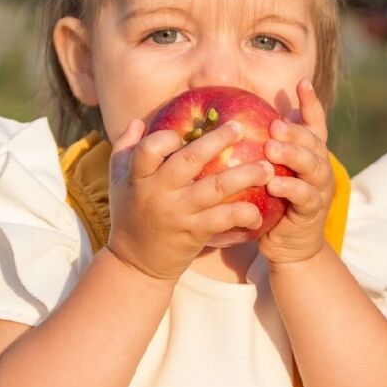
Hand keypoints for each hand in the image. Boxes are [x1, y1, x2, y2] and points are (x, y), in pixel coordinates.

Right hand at [107, 118, 271, 281]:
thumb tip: (139, 121)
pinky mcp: (194, 233)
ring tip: (267, 168)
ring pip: (215, 187)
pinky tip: (258, 212)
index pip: (150, 149)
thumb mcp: (119, 182)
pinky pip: (224, 218)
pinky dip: (244, 214)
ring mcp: (178, 213)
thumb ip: (125, 149)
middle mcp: (158, 193)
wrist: (135, 265)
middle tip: (240, 127)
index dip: (168, 137)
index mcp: (139, 178)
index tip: (186, 133)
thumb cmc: (129, 216)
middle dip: (217, 140)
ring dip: (244, 175)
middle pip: (189, 160)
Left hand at [257, 79, 334, 266]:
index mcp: (310, 152)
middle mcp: (319, 165)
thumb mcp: (269, 170)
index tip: (302, 82)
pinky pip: (305, 195)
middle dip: (295, 130)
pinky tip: (274, 183)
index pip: (314, 122)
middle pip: (313, 140)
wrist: (289, 244)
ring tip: (272, 148)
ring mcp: (320, 187)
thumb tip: (230, 119)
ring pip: (313, 165)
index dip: (311, 102)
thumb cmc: (274, 201)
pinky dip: (290, 187)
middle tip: (274, 124)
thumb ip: (262, 147)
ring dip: (293, 154)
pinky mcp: (314, 210)